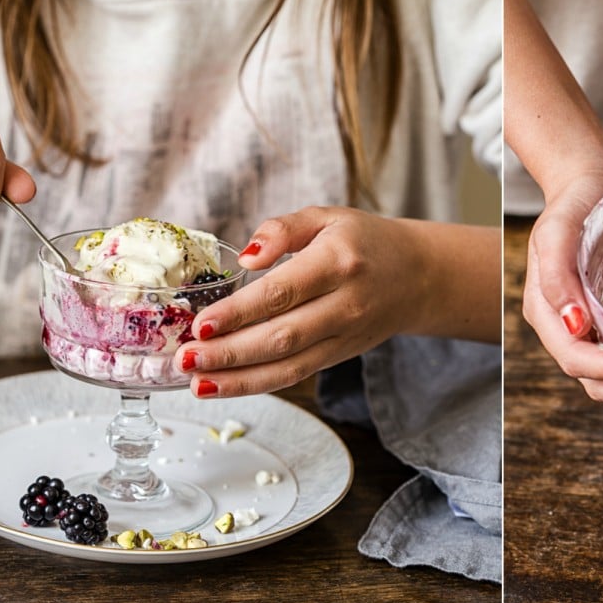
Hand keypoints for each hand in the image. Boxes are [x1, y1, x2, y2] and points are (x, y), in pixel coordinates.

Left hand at [174, 206, 489, 396]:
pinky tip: (222, 385)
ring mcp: (343, 336)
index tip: (201, 324)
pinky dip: (257, 385)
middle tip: (185, 358)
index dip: (240, 312)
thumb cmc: (364, 241)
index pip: (283, 293)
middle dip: (229, 352)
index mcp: (338, 262)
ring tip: (195, 381)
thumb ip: (282, 229)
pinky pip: (295, 375)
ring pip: (287, 365)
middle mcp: (344, 305)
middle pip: (281, 337)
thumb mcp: (327, 217)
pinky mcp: (339, 356)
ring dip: (238, 378)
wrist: (417, 276)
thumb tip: (246, 255)